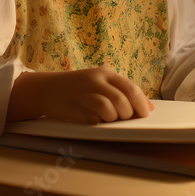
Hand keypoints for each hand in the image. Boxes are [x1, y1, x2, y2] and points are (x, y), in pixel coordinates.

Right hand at [9, 67, 153, 124]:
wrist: (45, 88)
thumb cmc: (78, 88)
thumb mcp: (100, 83)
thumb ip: (123, 92)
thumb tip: (149, 107)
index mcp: (105, 73)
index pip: (130, 88)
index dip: (141, 103)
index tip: (144, 115)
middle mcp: (95, 81)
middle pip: (121, 100)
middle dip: (127, 114)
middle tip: (124, 119)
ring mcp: (82, 93)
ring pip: (108, 109)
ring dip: (112, 119)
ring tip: (108, 119)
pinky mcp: (71, 107)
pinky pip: (91, 119)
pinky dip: (97, 122)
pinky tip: (93, 120)